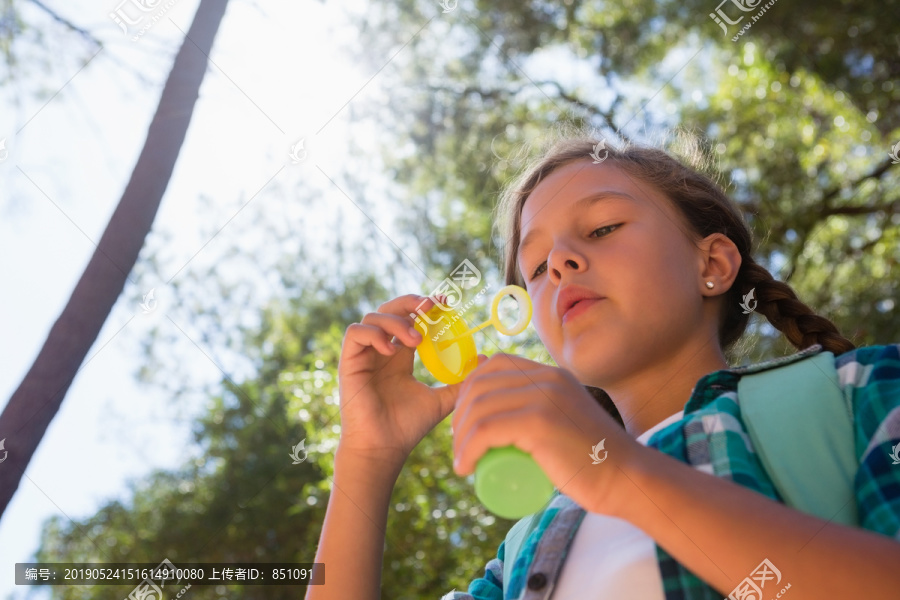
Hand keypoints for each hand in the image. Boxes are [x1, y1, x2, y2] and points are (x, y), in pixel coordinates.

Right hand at [337, 294, 467, 468]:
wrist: (384, 448)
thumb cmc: (407, 427)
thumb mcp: (441, 400)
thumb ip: (459, 382)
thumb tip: (484, 359)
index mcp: (400, 356)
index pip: (409, 319)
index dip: (424, 306)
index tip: (444, 303)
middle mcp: (381, 351)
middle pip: (390, 310)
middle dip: (410, 302)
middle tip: (430, 306)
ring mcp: (364, 356)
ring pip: (373, 317)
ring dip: (396, 321)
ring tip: (416, 339)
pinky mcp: (349, 363)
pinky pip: (355, 333)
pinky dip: (374, 334)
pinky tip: (392, 350)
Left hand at [451, 353, 638, 514]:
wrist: (626, 478)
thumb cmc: (594, 460)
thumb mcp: (567, 420)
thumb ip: (550, 410)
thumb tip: (513, 417)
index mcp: (552, 374)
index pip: (497, 364)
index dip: (471, 388)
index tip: (466, 419)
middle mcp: (548, 378)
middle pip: (482, 385)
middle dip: (460, 415)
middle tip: (460, 446)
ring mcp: (544, 397)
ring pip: (480, 408)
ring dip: (460, 437)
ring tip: (462, 461)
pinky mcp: (540, 422)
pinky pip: (487, 429)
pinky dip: (467, 449)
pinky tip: (464, 466)